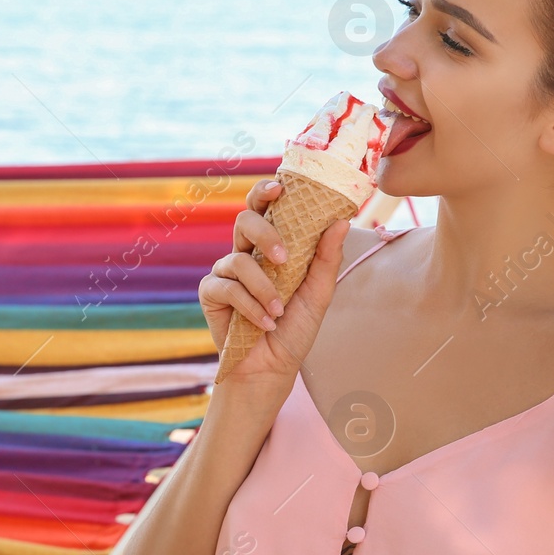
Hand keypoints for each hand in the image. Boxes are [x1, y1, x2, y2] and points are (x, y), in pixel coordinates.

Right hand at [198, 179, 350, 394]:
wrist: (273, 367)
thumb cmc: (295, 328)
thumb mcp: (319, 293)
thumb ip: (327, 258)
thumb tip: (342, 220)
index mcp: (270, 245)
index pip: (264, 208)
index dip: (266, 191)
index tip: (280, 188)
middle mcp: (245, 252)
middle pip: (243, 220)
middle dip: (264, 233)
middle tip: (284, 258)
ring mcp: (225, 271)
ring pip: (238, 259)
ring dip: (263, 288)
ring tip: (279, 310)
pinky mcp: (211, 292)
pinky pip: (228, 288)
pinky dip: (251, 307)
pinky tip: (266, 323)